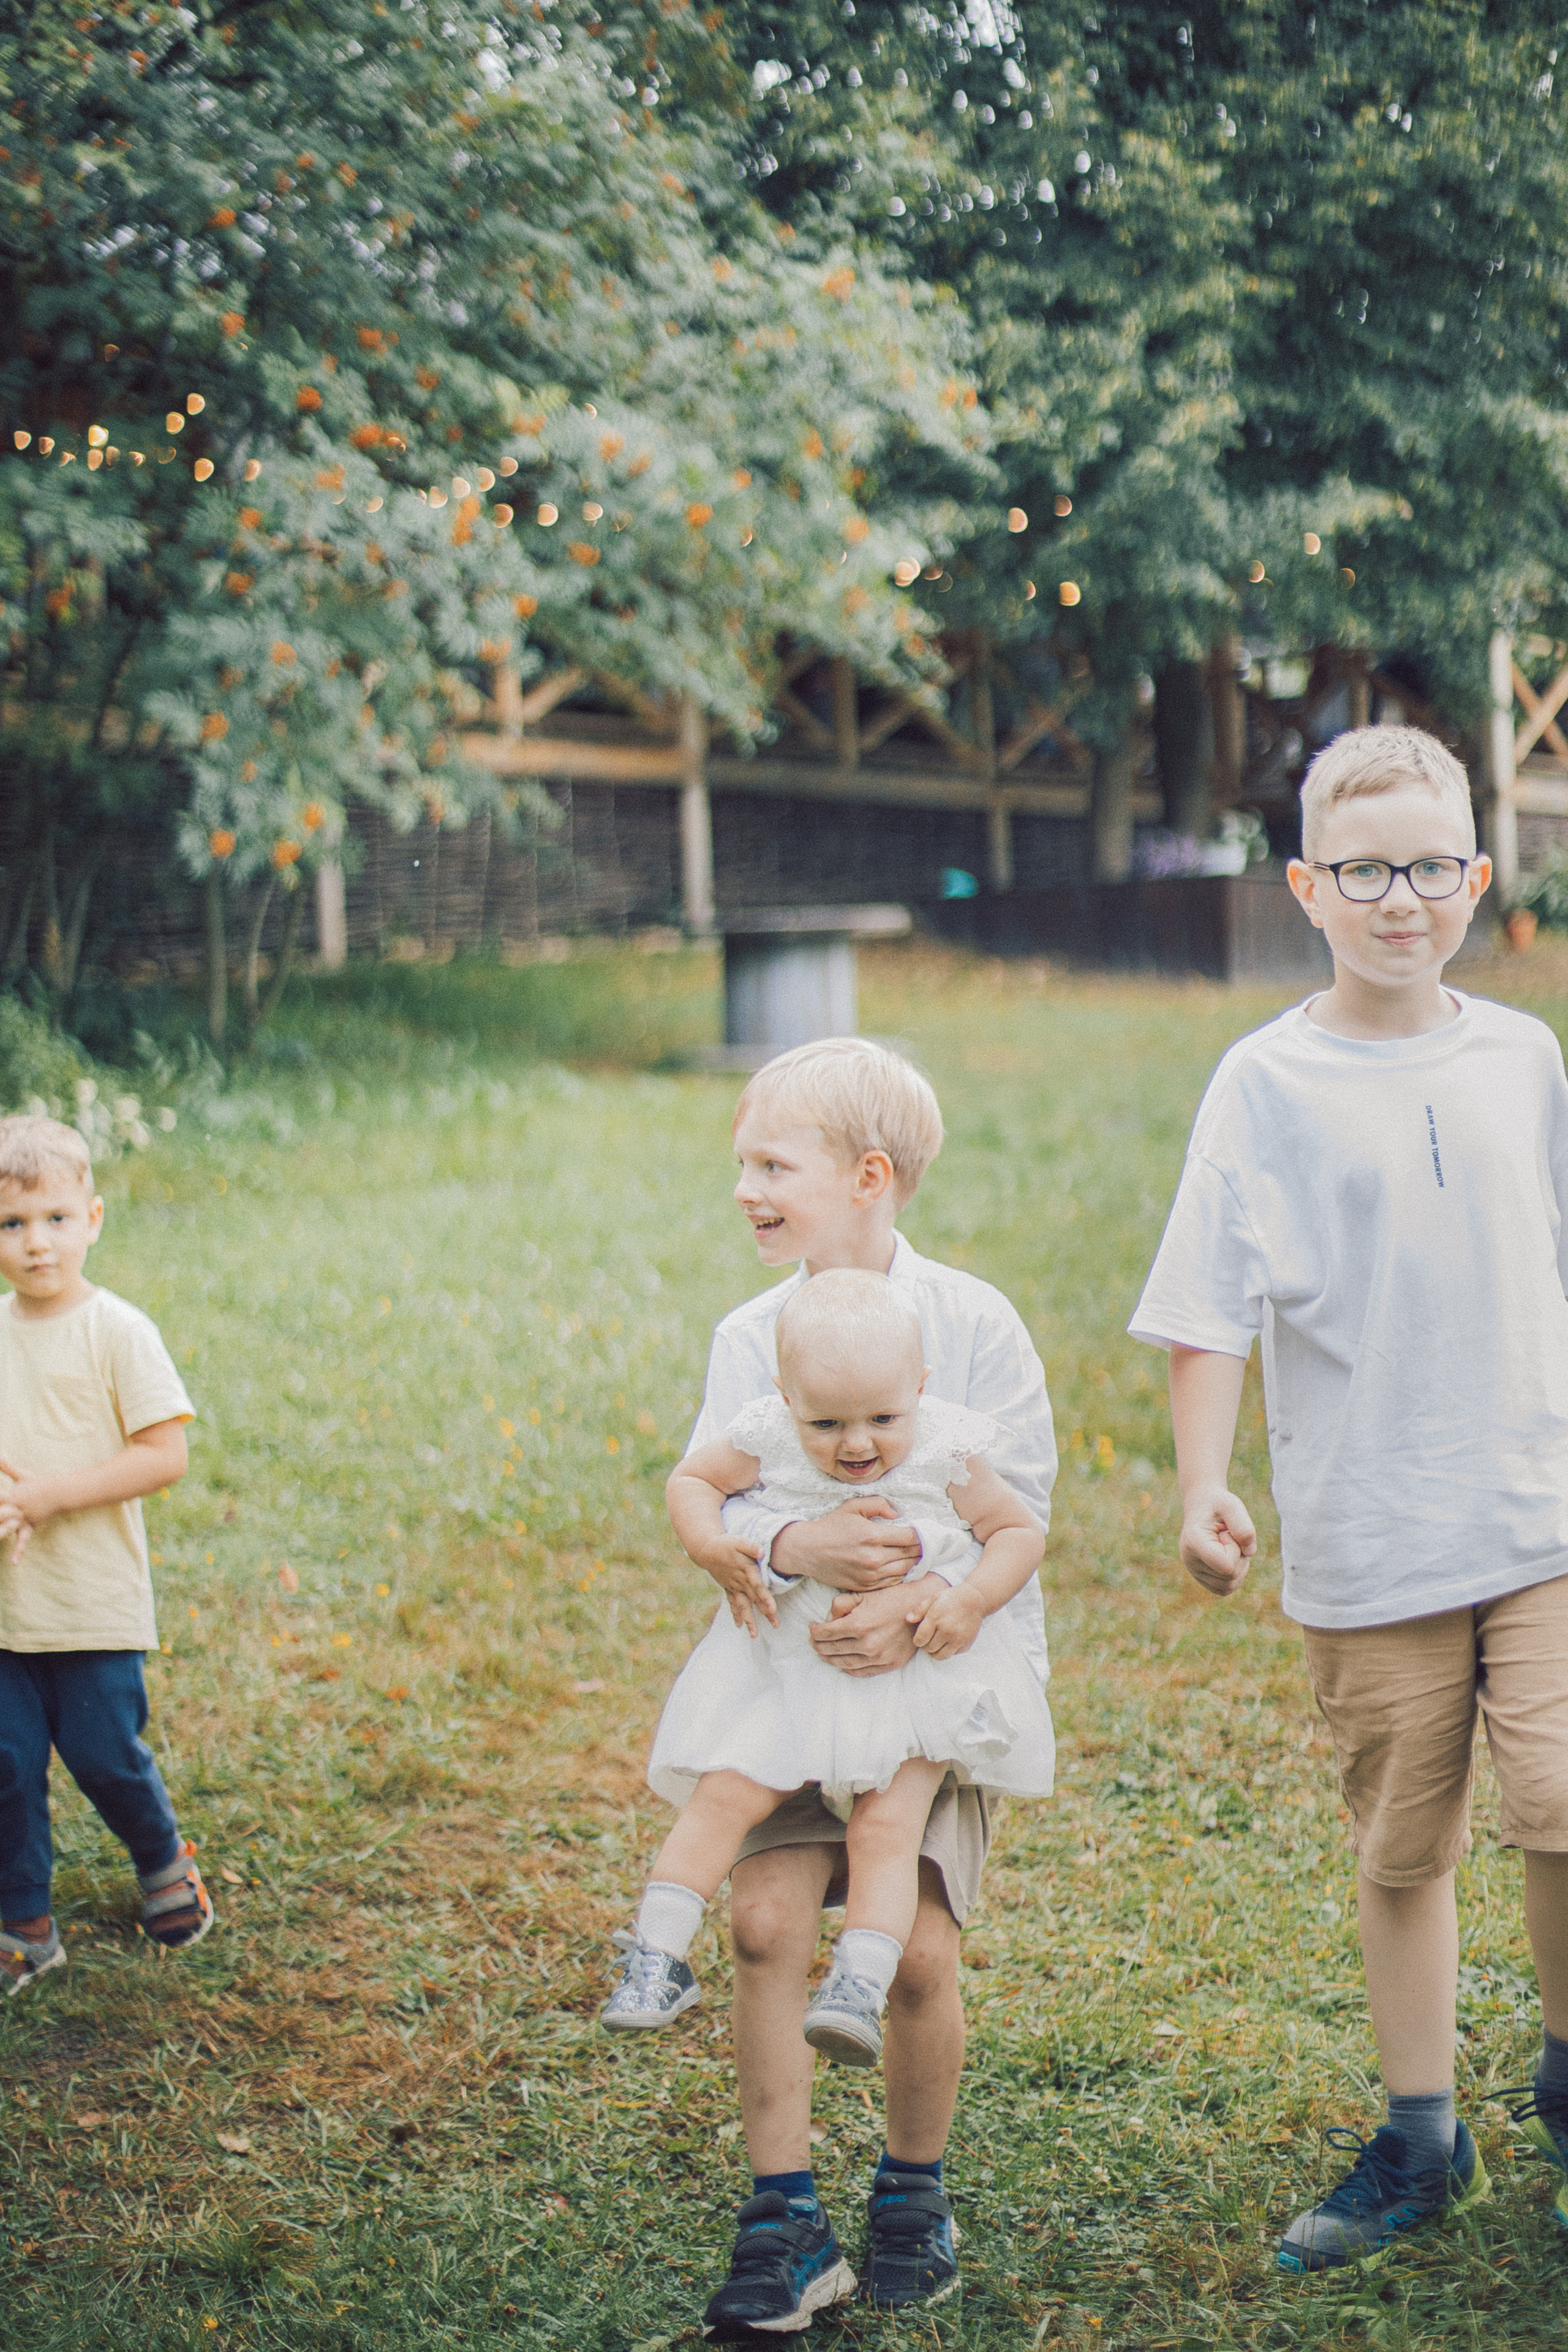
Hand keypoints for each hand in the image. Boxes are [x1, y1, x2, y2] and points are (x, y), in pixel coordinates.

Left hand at [0, 1459, 59, 1564]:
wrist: (60, 1493)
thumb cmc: (38, 1483)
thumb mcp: (22, 1474)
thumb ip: (7, 1467)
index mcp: (13, 1494)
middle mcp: (17, 1507)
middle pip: (0, 1514)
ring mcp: (23, 1518)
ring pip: (9, 1528)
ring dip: (1, 1534)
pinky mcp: (29, 1527)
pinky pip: (23, 1540)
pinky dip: (19, 1551)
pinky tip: (14, 1562)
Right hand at [687, 1531, 778, 1636]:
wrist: (705, 1549)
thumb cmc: (725, 1543)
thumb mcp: (739, 1541)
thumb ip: (751, 1546)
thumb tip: (762, 1552)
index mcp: (745, 1570)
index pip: (757, 1586)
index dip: (765, 1597)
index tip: (773, 1609)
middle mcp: (740, 1581)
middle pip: (754, 1600)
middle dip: (765, 1613)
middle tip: (776, 1625)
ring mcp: (733, 1586)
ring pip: (742, 1605)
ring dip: (749, 1620)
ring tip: (754, 1635)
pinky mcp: (728, 1587)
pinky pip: (732, 1603)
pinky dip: (735, 1614)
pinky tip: (739, 1625)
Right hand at [772, 1497, 922, 1591]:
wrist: (808, 1551)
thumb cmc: (831, 1526)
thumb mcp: (852, 1506)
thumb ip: (878, 1504)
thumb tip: (897, 1514)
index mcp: (872, 1536)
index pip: (910, 1537)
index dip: (922, 1535)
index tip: (926, 1532)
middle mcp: (873, 1558)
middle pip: (910, 1555)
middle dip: (921, 1549)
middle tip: (928, 1544)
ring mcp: (870, 1575)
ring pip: (904, 1570)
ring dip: (914, 1562)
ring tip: (919, 1555)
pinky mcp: (865, 1586)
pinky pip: (892, 1582)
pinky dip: (901, 1574)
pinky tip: (903, 1566)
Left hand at [809, 1576, 944, 1676]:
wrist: (923, 1608)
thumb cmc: (892, 1597)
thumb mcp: (863, 1594)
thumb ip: (840, 1605)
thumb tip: (827, 1620)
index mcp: (858, 1624)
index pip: (825, 1634)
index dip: (814, 1631)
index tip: (811, 1627)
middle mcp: (867, 1644)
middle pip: (831, 1650)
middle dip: (818, 1645)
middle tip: (813, 1640)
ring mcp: (879, 1657)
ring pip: (844, 1663)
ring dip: (830, 1658)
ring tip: (823, 1652)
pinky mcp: (889, 1664)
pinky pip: (861, 1672)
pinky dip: (848, 1668)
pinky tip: (842, 1662)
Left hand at [907, 1580, 984, 1660]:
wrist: (975, 1599)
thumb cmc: (951, 1598)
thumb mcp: (933, 1598)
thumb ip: (919, 1610)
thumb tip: (908, 1619)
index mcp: (936, 1618)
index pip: (920, 1640)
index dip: (917, 1640)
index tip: (920, 1636)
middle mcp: (947, 1630)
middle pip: (929, 1649)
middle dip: (926, 1645)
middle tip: (929, 1637)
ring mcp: (957, 1638)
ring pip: (940, 1656)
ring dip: (936, 1651)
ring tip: (937, 1641)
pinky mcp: (966, 1644)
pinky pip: (952, 1654)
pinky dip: (949, 1650)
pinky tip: (949, 1640)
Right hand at [1178, 1482, 1256, 1596]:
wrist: (1203, 1505)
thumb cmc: (1218, 1505)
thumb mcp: (1232, 1505)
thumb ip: (1243, 1527)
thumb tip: (1250, 1552)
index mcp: (1193, 1542)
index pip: (1227, 1566)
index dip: (1236, 1549)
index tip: (1226, 1532)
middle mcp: (1190, 1560)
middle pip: (1230, 1577)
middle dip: (1239, 1557)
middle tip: (1229, 1536)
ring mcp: (1194, 1571)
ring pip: (1229, 1586)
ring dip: (1238, 1566)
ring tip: (1229, 1545)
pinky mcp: (1201, 1578)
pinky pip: (1225, 1589)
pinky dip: (1234, 1575)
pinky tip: (1229, 1556)